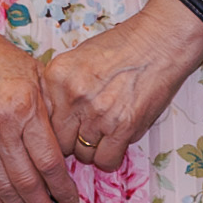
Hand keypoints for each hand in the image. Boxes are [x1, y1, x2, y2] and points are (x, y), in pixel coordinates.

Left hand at [45, 5, 201, 172]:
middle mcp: (74, 96)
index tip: (63, 128)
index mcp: (58, 76)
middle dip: (71, 141)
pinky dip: (109, 158)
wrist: (161, 41)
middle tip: (84, 133)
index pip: (41, 119)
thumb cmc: (125, 45)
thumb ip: (61, 86)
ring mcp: (98, 113)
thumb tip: (52, 114)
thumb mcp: (79, 57)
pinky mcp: (123, 127)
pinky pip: (105, 160)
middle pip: (59, 141)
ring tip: (104, 133)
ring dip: (92, 149)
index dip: (54, 127)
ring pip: (82, 154)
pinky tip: (115, 143)